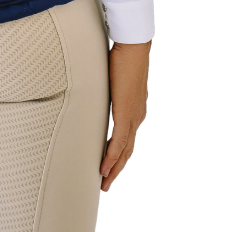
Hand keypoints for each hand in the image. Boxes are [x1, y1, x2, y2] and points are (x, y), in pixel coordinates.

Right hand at [100, 40, 149, 191]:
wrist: (134, 48)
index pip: (127, 139)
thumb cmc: (122, 56)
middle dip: (116, 169)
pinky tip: (104, 168)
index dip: (118, 155)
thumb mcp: (112, 79)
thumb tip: (93, 89)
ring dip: (114, 168)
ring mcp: (134, 117)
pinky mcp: (127, 114)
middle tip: (106, 184)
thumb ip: (106, 90)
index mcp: (135, 110)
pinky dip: (111, 157)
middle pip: (128, 151)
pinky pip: (119, 142)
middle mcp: (137, 117)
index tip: (109, 167)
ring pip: (125, 151)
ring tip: (104, 182)